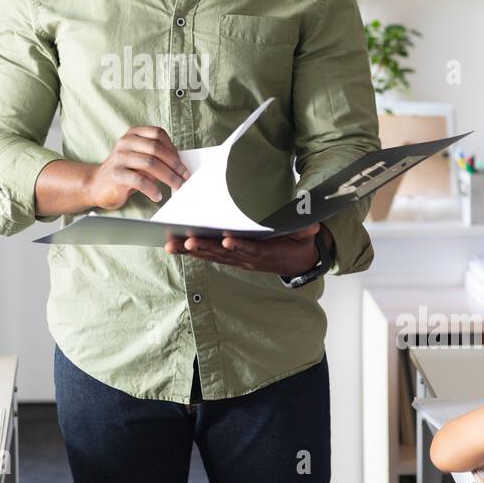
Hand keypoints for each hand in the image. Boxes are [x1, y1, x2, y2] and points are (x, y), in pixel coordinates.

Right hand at [85, 126, 190, 209]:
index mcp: (133, 134)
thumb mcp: (140, 160)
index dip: (174, 149)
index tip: (183, 166)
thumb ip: (157, 158)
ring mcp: (119, 157)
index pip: (158, 134)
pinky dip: (152, 189)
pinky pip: (139, 180)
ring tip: (176, 188)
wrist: (95, 185)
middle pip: (156, 149)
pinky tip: (157, 195)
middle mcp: (125, 142)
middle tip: (184, 178)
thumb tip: (181, 168)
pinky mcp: (115, 174)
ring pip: (150, 163)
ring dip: (168, 178)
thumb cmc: (124, 173)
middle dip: (175, 165)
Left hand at [165, 223, 322, 275]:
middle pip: (225, 254)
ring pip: (212, 255)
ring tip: (172, 245)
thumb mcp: (307, 234)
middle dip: (206, 248)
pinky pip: (209, 256)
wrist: (298, 262)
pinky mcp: (231, 258)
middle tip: (189, 242)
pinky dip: (192, 252)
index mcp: (268, 251)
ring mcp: (239, 260)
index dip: (241, 246)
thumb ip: (306, 228)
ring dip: (192, 251)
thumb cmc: (299, 243)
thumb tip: (311, 220)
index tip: (228, 241)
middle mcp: (249, 258)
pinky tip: (176, 247)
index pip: (253, 249)